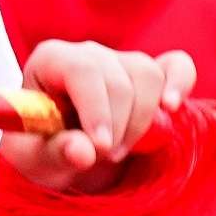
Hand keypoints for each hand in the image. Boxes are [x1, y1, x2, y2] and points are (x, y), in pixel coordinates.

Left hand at [0, 36, 188, 195]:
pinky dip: (179, 84)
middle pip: (119, 78)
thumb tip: (83, 151)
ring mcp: (122, 60)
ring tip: (119, 151)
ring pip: (149, 76)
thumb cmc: (43, 155)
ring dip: (141, 121)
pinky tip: (171, 107)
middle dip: (118, 125)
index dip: (96, 108)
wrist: (65, 161)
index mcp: (52, 61)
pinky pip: (176, 66)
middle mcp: (88, 53)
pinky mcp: (153, 75)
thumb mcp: (36, 162)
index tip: (101, 147)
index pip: (82, 70)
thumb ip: (55, 153)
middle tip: (104, 158)